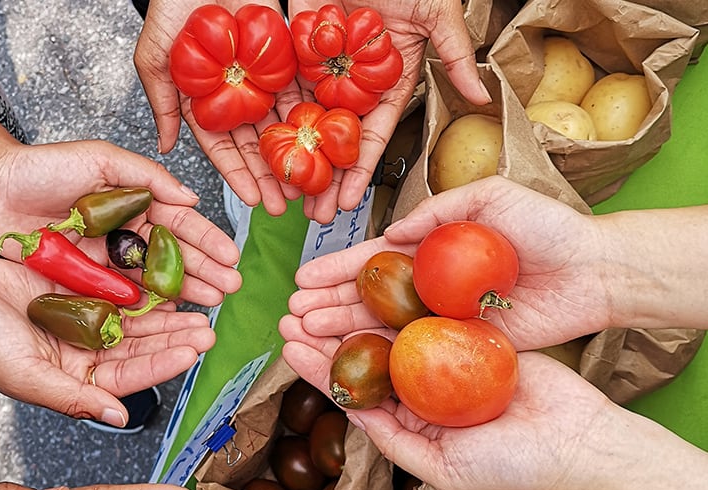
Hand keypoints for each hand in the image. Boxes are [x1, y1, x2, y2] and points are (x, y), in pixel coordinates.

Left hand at [0, 139, 241, 308]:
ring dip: (182, 294)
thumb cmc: (41, 166)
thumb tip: (191, 199)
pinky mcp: (81, 281)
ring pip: (150, 281)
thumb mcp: (99, 157)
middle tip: (229, 290)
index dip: (207, 241)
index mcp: (135, 202)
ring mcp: (104, 260)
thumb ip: (146, 176)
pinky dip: (143, 309)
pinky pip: (117, 298)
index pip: (179, 224)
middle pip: (171, 257)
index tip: (231, 256)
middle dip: (204, 272)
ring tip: (208, 307)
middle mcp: (124, 233)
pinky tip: (168, 318)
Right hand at [0, 253, 214, 424]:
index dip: (163, 363)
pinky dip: (140, 284)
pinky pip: (116, 288)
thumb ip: (73, 397)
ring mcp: (82, 321)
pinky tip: (165, 279)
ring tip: (197, 303)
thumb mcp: (26, 375)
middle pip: (140, 347)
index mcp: (74, 380)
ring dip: (165, 312)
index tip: (194, 350)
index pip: (130, 377)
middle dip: (174, 337)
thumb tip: (119, 417)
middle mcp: (83, 353)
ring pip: (134, 319)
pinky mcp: (77, 290)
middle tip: (208, 326)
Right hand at [134, 0, 302, 218]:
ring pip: (280, 124)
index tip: (252, 200)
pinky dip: (311, 114)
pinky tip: (323, 139)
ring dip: (295, 153)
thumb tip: (163, 149)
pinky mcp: (283, 58)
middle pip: (255, 143)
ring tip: (310, 180)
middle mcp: (233, 95)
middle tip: (286, 204)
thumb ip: (162, 103)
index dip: (236, 175)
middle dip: (270, 175)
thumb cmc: (172, 7)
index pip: (221, 148)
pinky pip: (299, 89)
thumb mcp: (155, 58)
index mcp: (201, 102)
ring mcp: (259, 78)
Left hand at [279, 315, 611, 489]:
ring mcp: (448, 359)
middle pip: (365, 353)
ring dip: (356, 310)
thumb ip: (393, 440)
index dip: (318, 368)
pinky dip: (405, 298)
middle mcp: (424, 388)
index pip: (353, 390)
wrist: (580, 443)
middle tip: (293, 310)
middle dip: (328, 332)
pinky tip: (376, 280)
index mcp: (411, 420)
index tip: (289, 345)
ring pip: (393, 329)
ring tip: (322, 293)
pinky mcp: (474, 334)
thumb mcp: (442, 467)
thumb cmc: (512, 467)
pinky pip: (433, 312)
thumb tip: (348, 411)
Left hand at [288, 0, 490, 221]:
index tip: (350, 203)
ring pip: (304, 123)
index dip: (360, 170)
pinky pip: (278, 91)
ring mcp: (320, 70)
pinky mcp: (291, 53)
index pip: (374, 135)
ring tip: (283, 193)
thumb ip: (455, 53)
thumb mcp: (436, 11)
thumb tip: (482, 96)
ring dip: (294, 160)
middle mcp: (352, 83)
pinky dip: (269, 121)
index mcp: (387, 80)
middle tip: (312, 215)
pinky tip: (260, 152)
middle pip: (335, 140)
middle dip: (325, 178)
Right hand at [288, 176, 610, 350]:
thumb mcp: (491, 197)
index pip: (373, 260)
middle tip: (290, 316)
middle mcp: (430, 285)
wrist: (594, 270)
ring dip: (342, 331)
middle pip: (367, 297)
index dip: (336, 269)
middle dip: (326, 305)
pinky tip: (352, 361)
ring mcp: (444, 317)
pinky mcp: (464, 345)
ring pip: (382, 327)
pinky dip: (383, 358)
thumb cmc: (548, 227)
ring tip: (305, 335)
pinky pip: (417, 354)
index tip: (302, 279)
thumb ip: (439, 210)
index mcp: (432, 249)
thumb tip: (391, 235)